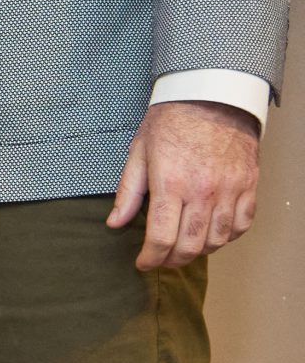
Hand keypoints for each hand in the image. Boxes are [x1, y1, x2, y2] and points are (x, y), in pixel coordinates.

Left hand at [108, 100, 260, 270]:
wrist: (211, 99)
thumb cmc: (170, 123)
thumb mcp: (139, 153)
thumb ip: (128, 191)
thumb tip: (114, 223)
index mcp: (170, 184)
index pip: (161, 237)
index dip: (150, 258)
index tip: (143, 263)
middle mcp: (202, 192)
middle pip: (190, 245)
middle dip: (172, 260)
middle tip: (161, 261)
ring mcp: (229, 191)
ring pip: (218, 240)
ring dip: (199, 251)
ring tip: (183, 249)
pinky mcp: (248, 187)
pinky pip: (241, 225)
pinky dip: (227, 237)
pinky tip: (212, 234)